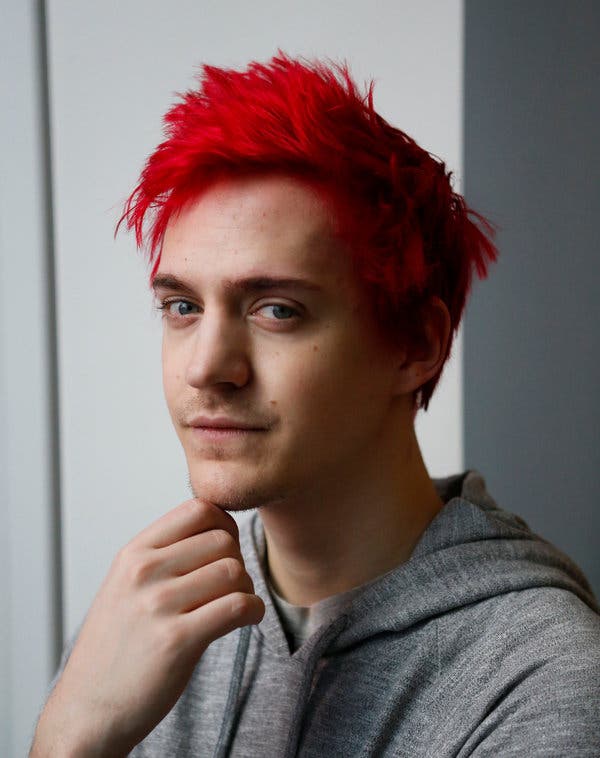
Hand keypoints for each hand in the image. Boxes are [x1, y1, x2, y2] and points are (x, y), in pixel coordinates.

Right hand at [30, 498, 264, 756]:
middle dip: (238, 560)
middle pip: (223, 540)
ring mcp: (159, 605)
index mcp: (134, 554)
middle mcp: (144, 572)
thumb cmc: (115, 648)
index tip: (227, 548)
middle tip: (231, 585)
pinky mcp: (177, 641)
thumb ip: (164, 554)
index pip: (199, 509)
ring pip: (234, 571)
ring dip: (246, 588)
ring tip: (235, 605)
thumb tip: (217, 526)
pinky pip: (237, 606)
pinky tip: (246, 619)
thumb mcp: (125, 585)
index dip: (225, 524)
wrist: (88, 710)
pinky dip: (253, 610)